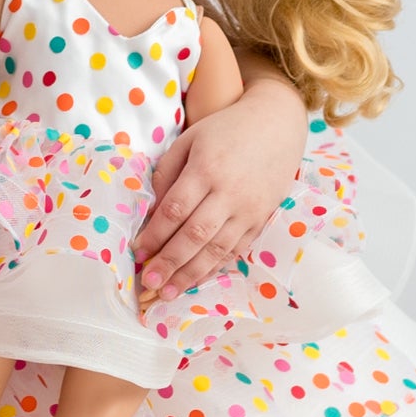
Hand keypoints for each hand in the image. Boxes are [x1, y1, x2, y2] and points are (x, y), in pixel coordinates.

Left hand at [132, 74, 306, 301]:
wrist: (277, 124)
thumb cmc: (226, 129)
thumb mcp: (190, 139)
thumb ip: (168, 172)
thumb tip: (152, 210)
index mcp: (207, 168)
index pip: (175, 209)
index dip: (155, 234)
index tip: (138, 251)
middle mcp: (229, 192)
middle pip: (195, 235)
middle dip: (169, 261)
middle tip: (148, 281)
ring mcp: (249, 209)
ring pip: (217, 249)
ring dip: (190, 274)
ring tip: (169, 292)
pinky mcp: (261, 219)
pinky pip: (236, 249)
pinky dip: (215, 267)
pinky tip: (197, 279)